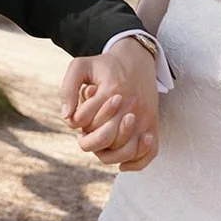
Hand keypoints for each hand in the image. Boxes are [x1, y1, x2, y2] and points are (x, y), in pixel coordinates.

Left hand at [60, 37, 159, 171]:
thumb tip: (67, 116)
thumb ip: (68, 89)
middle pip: (105, 138)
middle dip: (89, 139)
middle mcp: (130, 106)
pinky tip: (122, 161)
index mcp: (111, 91)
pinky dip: (135, 162)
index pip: (84, 120)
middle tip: (88, 131)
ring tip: (102, 142)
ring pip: (125, 151)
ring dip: (108, 153)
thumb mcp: (81, 66)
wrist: (137, 58)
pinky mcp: (153, 124)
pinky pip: (149, 153)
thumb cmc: (106, 65)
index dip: (75, 121)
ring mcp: (144, 118)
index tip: (78, 114)